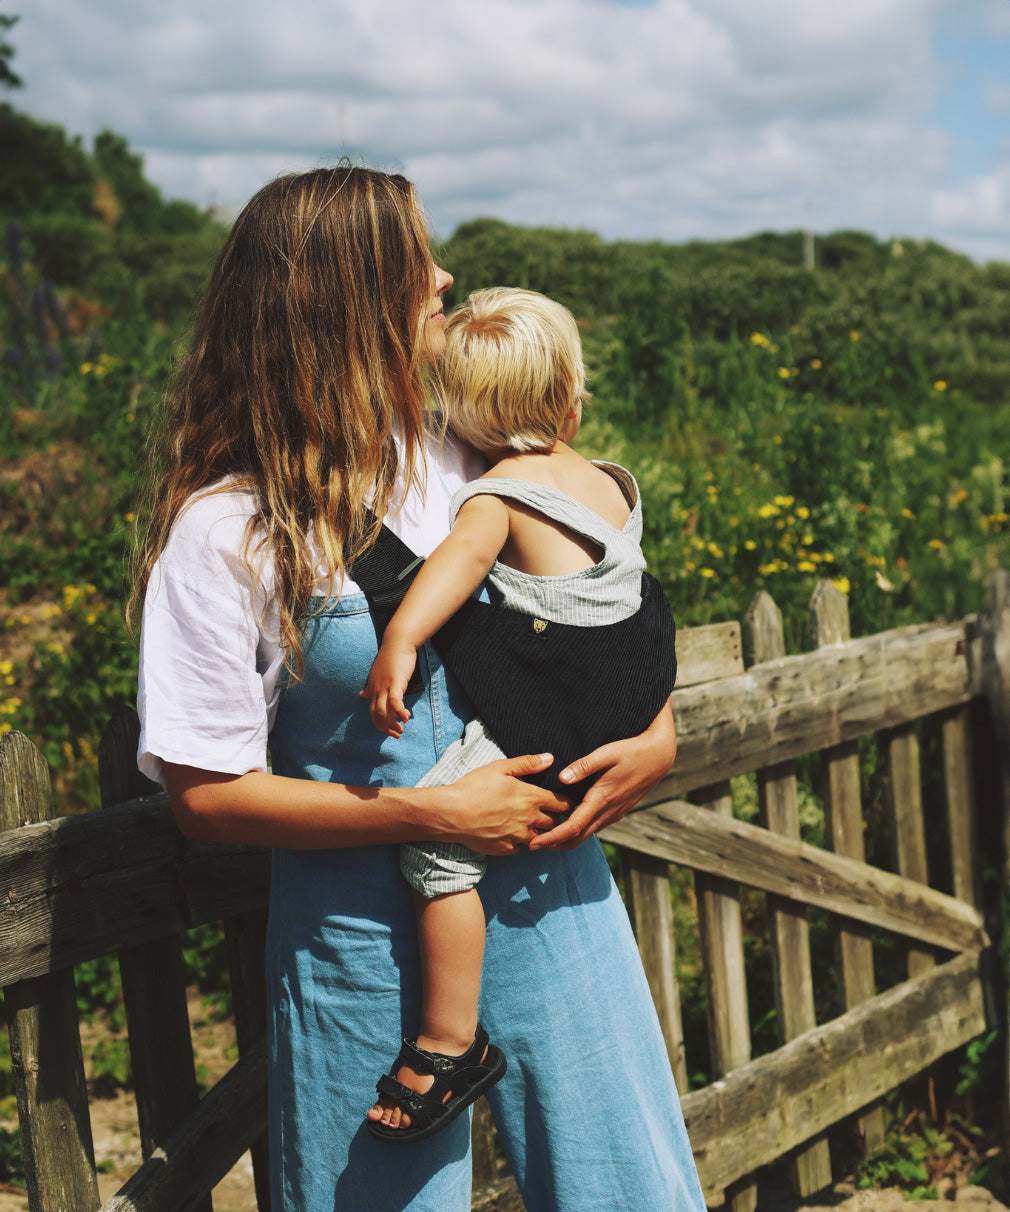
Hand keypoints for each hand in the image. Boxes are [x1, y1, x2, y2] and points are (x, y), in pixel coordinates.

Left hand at [360, 640, 416, 735]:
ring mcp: (385, 685)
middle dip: (385, 728)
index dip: (379, 724)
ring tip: (401, 728)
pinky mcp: (395, 682)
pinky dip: (399, 712)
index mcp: (372, 688)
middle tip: (397, 734)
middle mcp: (376, 688)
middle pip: (375, 714)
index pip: (372, 711)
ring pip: (382, 711)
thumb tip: (361, 695)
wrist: (398, 641)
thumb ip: (371, 686)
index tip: (390, 730)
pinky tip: (406, 717)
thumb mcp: (377, 673)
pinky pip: (394, 701)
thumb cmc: (391, 656)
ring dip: (391, 723)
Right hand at [436, 753, 569, 854]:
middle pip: (554, 822)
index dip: (564, 802)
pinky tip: (509, 832)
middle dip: (552, 817)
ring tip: (526, 822)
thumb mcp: (500, 768)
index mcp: (531, 797)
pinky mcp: (506, 849)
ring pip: (539, 837)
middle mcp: (529, 819)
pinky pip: (520, 847)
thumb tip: (549, 758)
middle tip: (545, 811)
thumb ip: (527, 763)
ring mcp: (518, 837)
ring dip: (536, 830)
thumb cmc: (474, 787)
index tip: (561, 802)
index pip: (562, 804)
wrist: (451, 814)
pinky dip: (518, 841)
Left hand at [529, 702, 676, 850]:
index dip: (552, 838)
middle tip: (530, 842)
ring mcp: (614, 813)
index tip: (533, 843)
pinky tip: (566, 822)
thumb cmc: (631, 751)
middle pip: (577, 838)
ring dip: (565, 839)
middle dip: (554, 844)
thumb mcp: (607, 753)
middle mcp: (609, 812)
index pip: (573, 827)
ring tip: (543, 834)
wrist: (659, 756)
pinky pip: (594, 827)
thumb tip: (561, 778)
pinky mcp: (617, 811)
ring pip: (586, 835)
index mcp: (602, 799)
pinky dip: (577, 831)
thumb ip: (583, 766)